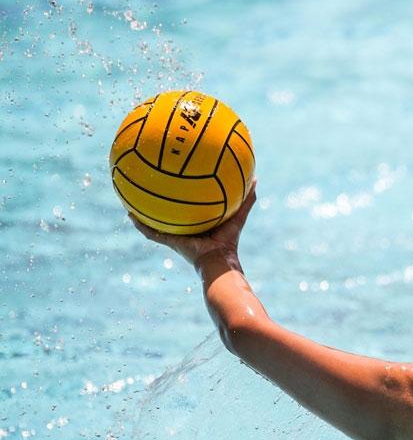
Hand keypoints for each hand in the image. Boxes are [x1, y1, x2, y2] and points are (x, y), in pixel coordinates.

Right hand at [129, 182, 256, 267]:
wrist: (219, 261)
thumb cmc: (230, 242)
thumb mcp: (239, 216)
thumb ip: (247, 199)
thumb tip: (255, 178)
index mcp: (199, 223)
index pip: (190, 207)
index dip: (185, 196)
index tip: (179, 182)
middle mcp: (185, 229)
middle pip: (171, 213)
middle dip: (162, 201)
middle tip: (152, 184)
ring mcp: (175, 236)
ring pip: (156, 223)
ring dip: (144, 213)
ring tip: (131, 200)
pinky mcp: (169, 241)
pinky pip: (151, 233)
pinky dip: (140, 225)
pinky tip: (130, 215)